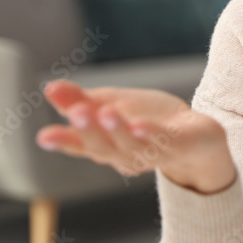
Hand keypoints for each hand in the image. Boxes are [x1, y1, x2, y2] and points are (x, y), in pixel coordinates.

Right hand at [35, 80, 236, 193]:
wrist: (198, 137)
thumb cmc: (150, 122)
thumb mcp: (113, 104)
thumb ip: (81, 100)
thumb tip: (50, 87)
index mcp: (107, 145)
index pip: (81, 145)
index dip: (63, 140)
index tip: (44, 136)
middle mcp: (125, 155)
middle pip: (103, 148)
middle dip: (89, 130)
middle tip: (77, 111)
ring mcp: (153, 154)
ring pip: (131, 147)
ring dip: (118, 130)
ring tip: (105, 111)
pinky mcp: (179, 147)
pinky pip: (163, 143)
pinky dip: (151, 135)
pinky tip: (140, 124)